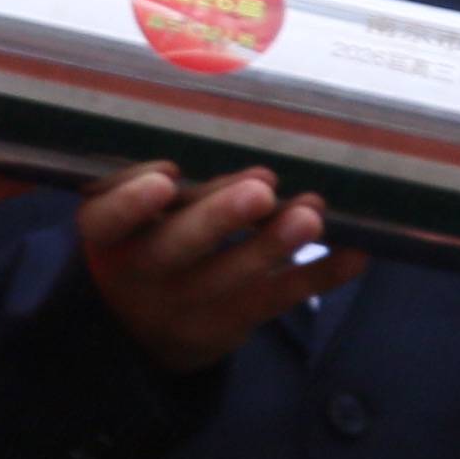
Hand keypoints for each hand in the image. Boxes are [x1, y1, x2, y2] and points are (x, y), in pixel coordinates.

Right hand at [77, 161, 361, 368]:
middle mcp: (142, 272)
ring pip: (232, 280)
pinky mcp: (229, 325)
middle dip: (219, 219)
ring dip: (275, 246)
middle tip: (261, 189)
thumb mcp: (132, 217)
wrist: (139, 331)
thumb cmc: (145, 239)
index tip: (165, 177)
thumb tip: (237, 127)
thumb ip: (167, 183)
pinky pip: (276, 300)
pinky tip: (354, 252)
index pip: (105, 220)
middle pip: (175, 249)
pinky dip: (318, 276)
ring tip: (311, 215)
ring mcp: (186, 306)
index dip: (130, 203)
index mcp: (109, 236)